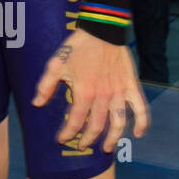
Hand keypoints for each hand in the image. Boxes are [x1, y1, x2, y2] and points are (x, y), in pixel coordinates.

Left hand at [33, 28, 149, 152]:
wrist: (102, 30)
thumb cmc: (78, 46)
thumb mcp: (56, 63)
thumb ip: (46, 85)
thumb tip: (36, 103)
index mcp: (84, 92)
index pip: (75, 120)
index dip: (67, 133)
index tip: (62, 139)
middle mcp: (103, 96)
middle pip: (96, 126)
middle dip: (88, 139)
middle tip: (82, 146)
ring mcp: (119, 92)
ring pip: (118, 123)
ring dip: (113, 138)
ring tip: (106, 148)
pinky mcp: (132, 86)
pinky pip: (140, 108)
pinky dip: (141, 123)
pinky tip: (138, 134)